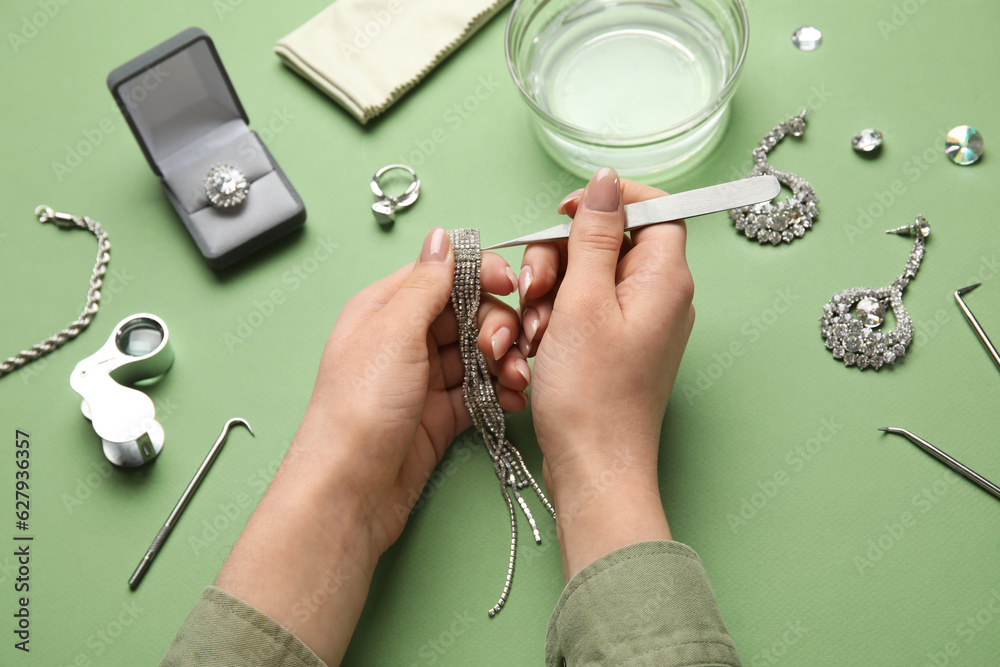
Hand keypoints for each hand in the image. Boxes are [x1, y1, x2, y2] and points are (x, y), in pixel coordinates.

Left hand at [215, 228, 528, 664]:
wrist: (351, 489)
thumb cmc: (360, 408)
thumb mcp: (393, 332)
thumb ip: (425, 284)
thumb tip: (441, 236)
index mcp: (385, 308)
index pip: (443, 274)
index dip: (481, 276)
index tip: (511, 287)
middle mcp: (405, 339)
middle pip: (468, 313)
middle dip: (496, 324)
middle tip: (502, 347)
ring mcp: (424, 378)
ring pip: (479, 353)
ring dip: (504, 359)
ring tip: (514, 379)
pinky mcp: (441, 414)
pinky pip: (481, 391)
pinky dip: (501, 391)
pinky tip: (514, 399)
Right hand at [518, 168, 695, 579]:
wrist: (593, 467)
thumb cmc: (592, 394)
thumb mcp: (583, 301)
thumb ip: (594, 234)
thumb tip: (606, 182)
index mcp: (664, 278)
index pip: (653, 207)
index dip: (607, 201)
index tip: (565, 214)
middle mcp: (658, 296)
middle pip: (609, 241)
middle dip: (561, 256)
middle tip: (535, 288)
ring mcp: (637, 323)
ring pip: (588, 276)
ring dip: (551, 292)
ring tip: (535, 330)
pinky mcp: (616, 346)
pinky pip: (584, 310)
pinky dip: (556, 319)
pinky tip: (537, 346)